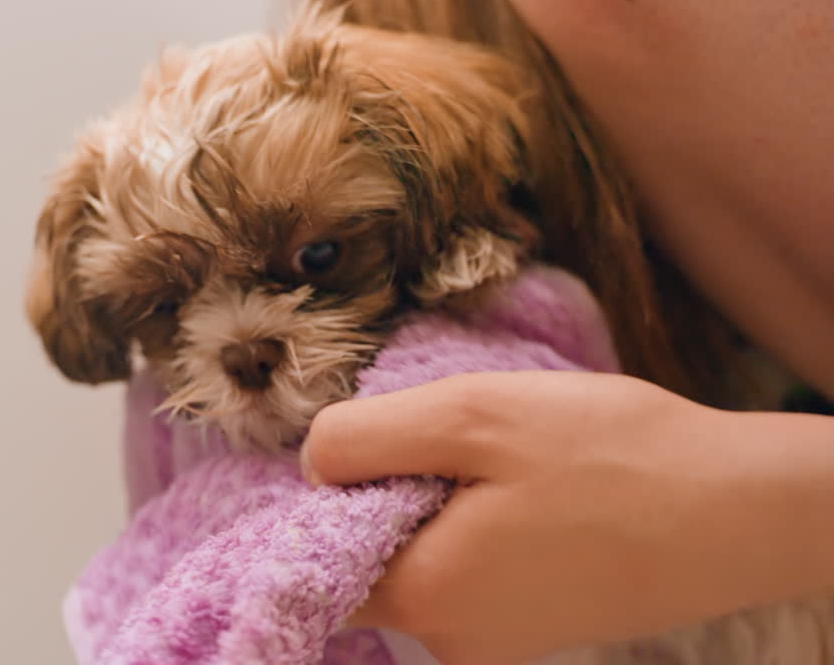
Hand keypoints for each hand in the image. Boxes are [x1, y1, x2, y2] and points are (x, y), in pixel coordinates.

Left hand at [300, 371, 833, 663]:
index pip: (317, 557)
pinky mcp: (536, 623)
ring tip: (501, 459)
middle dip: (389, 490)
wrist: (742, 511)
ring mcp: (497, 639)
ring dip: (439, 500)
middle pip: (369, 557)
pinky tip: (526, 485)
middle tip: (451, 438)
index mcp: (423, 596)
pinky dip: (477, 521)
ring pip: (423, 557)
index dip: (329, 493)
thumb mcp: (470, 415)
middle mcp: (451, 639)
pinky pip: (470, 570)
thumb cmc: (610, 457)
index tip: (372, 443)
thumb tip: (311, 463)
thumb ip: (365, 439)